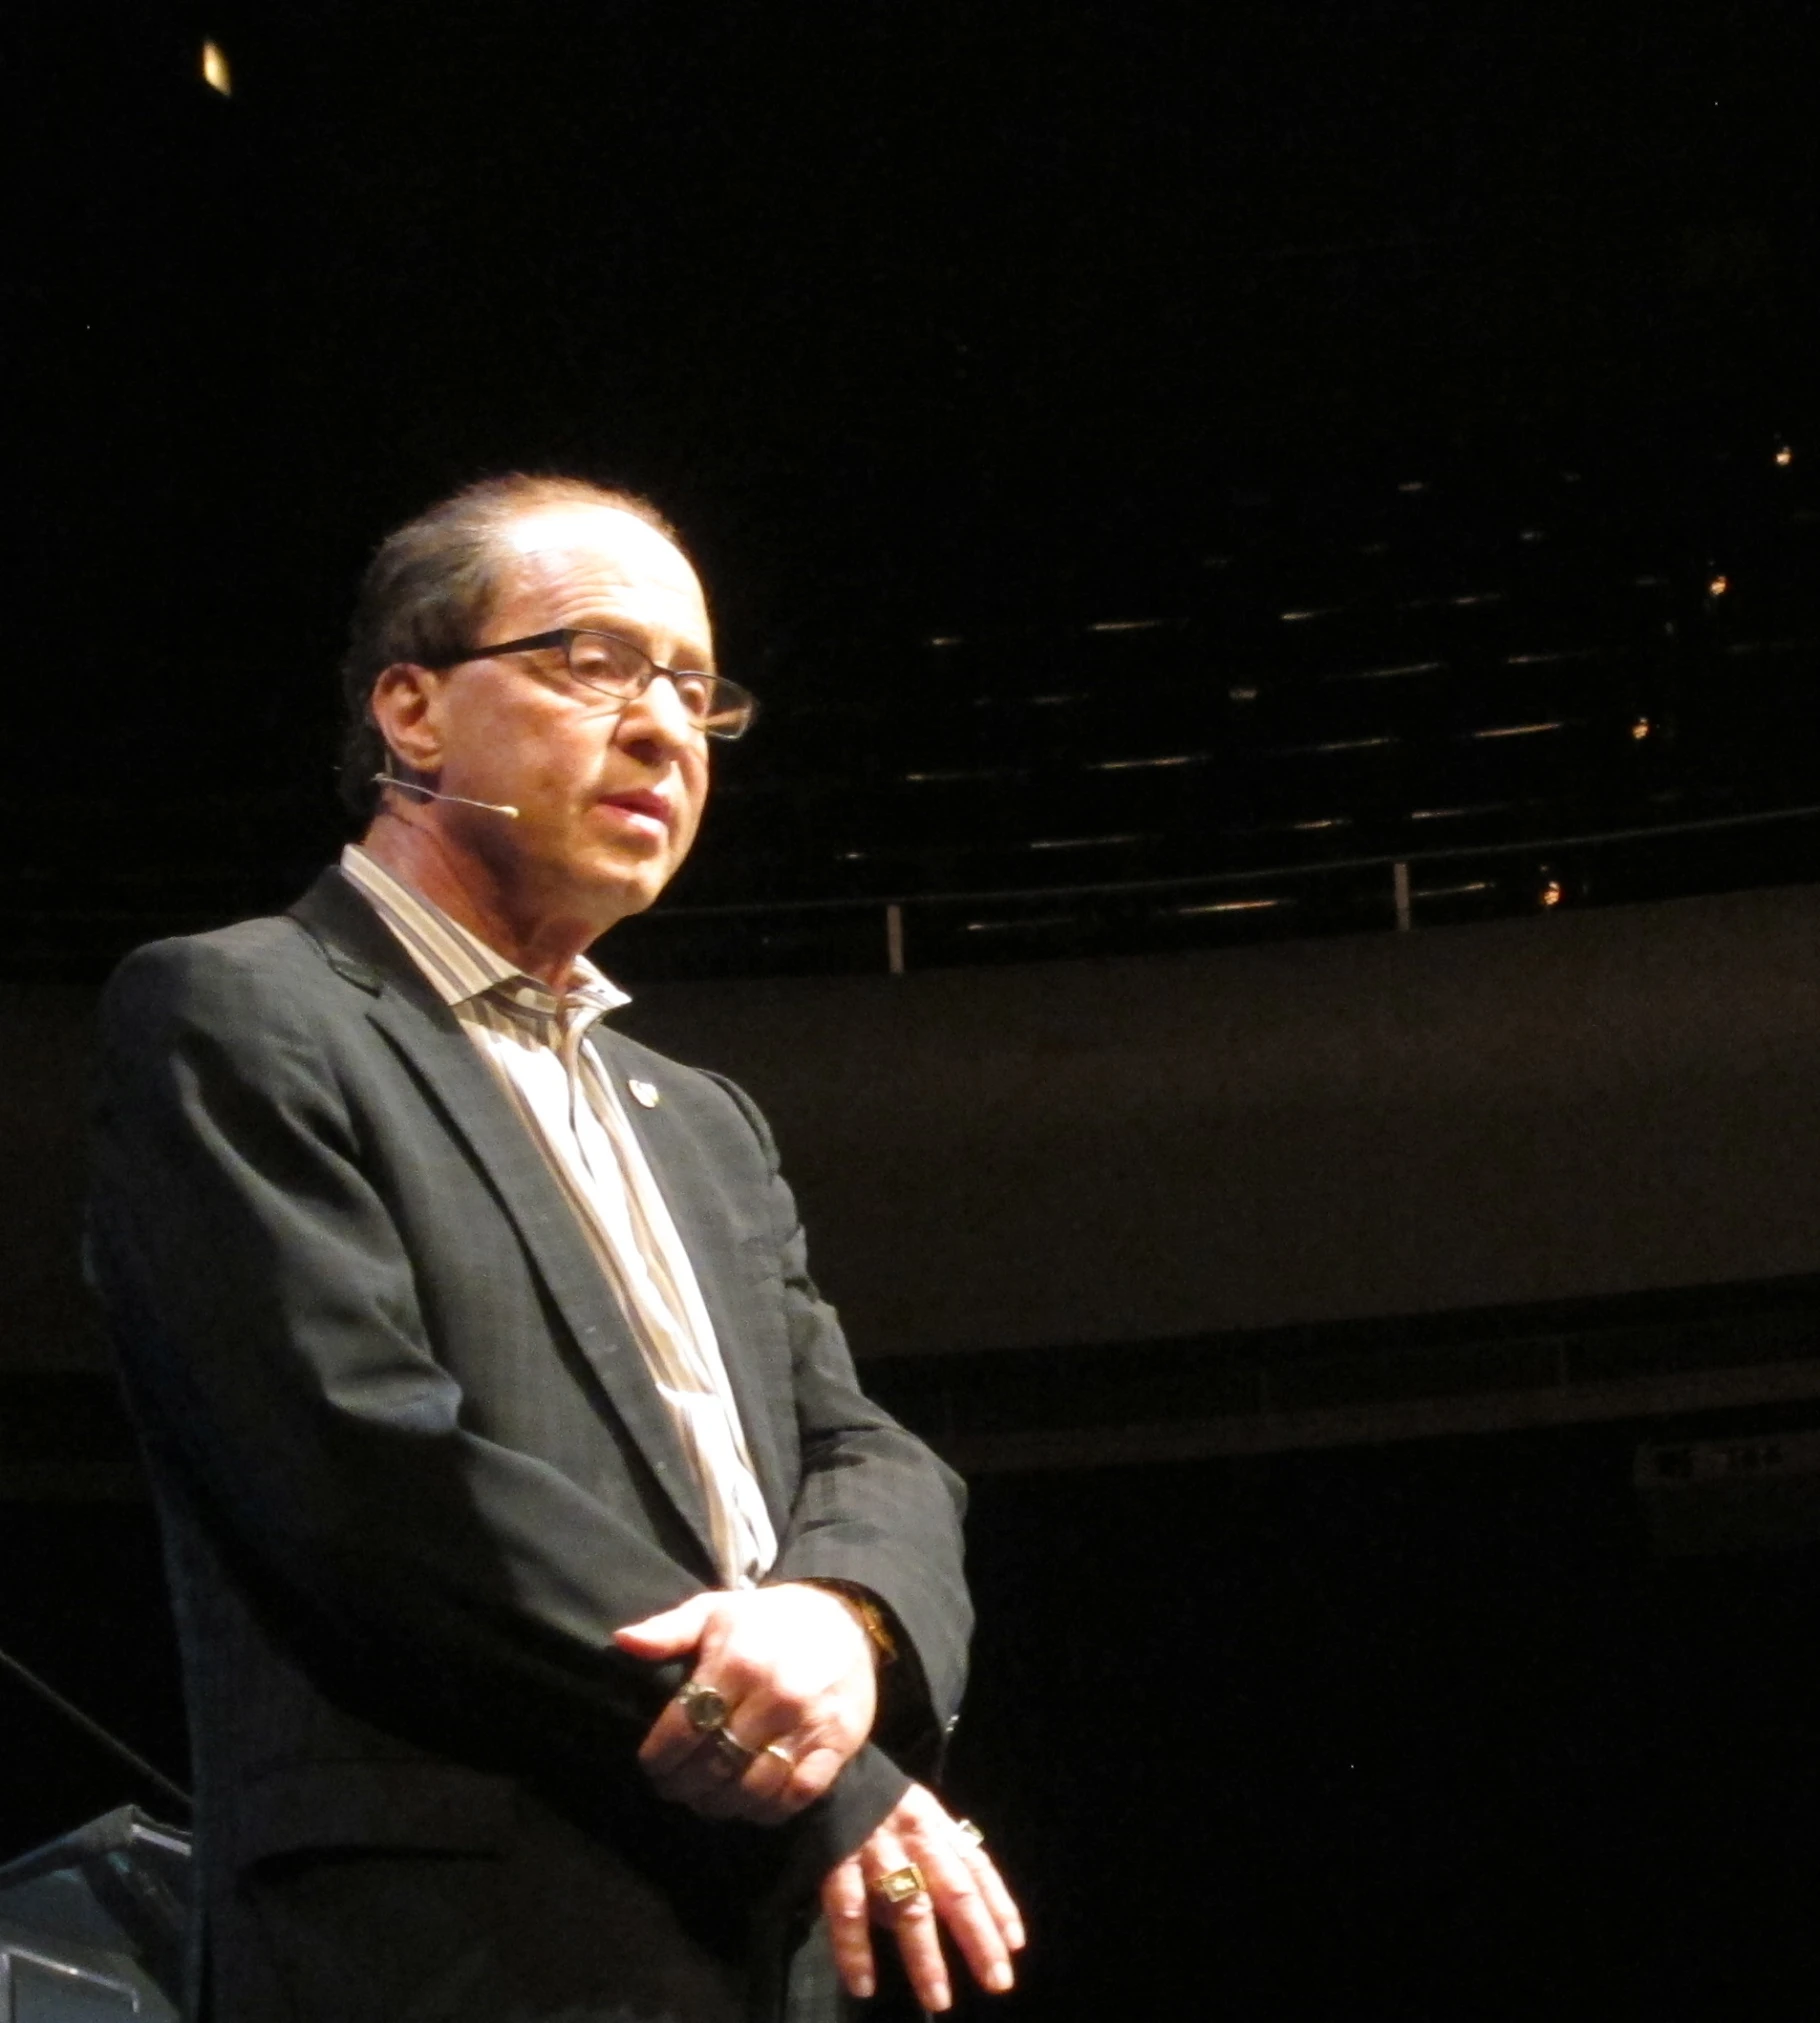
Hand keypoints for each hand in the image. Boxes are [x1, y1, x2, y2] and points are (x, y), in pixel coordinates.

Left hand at [615, 1583, 876, 1823]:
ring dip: (721, 1804)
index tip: (652, 1767)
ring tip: (707, 1801)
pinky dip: (767, 1811)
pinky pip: (796, 1795)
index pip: (685, 1727)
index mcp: (737, 1661)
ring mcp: (807, 1724)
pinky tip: (750, 1806)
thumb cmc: (768, 1620)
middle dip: (685, 1786)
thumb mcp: (716, 1611)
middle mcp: (773, 1695)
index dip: (661, 1757)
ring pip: (752, 1788)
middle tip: (675, 1790)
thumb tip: (622, 1642)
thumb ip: (668, 1630)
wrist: (848, 1620)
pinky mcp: (836, 1745)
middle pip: (715, 1764)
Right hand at [820, 1783, 1025, 2010]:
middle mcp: (915, 1837)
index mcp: (937, 1825)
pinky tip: (864, 1984)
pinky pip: (848, 1909)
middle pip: (954, 1890)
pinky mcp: (836, 1860)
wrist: (824, 1765)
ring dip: (925, 1955)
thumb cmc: (880, 1803)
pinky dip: (855, 1948)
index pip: (977, 1868)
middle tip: (997, 1983)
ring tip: (939, 1999)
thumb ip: (936, 1861)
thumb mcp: (918, 1817)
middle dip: (978, 1938)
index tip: (1015, 1946)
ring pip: (908, 1906)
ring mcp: (877, 1849)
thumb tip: (950, 1919)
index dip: (999, 1905)